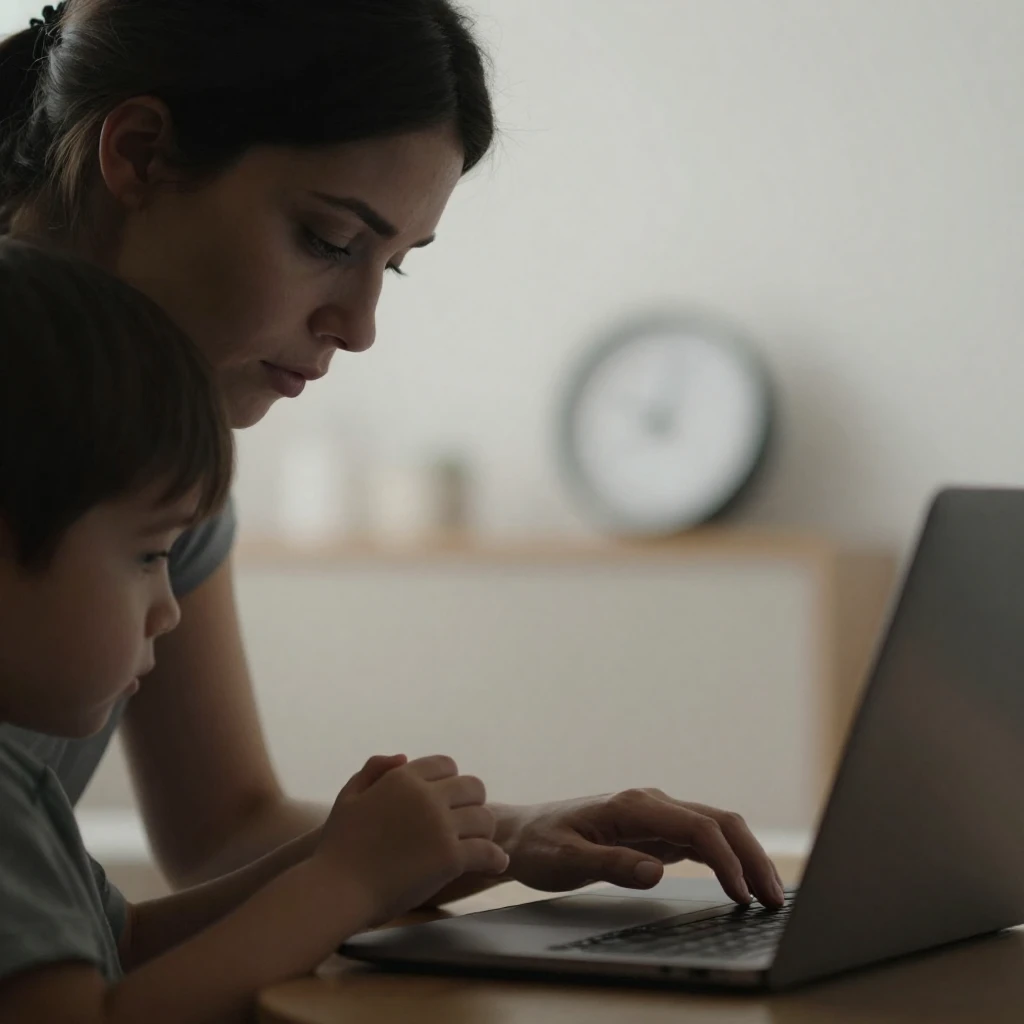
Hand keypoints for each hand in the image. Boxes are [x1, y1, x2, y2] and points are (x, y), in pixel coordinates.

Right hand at [315, 754, 509, 924]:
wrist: (337, 889)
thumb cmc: (338, 846)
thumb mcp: (349, 796)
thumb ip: (374, 770)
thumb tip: (403, 756)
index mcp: (404, 778)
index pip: (446, 765)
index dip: (450, 779)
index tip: (449, 797)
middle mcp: (427, 796)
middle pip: (472, 787)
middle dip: (472, 801)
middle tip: (466, 820)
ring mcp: (441, 826)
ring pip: (484, 818)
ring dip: (484, 830)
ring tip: (479, 842)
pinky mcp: (450, 857)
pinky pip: (487, 852)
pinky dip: (496, 859)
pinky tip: (498, 864)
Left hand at [499, 789, 784, 907]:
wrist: (522, 835)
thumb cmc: (540, 846)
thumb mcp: (566, 860)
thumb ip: (610, 865)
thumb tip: (655, 873)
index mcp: (634, 805)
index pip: (697, 826)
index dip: (726, 859)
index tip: (741, 894)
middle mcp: (652, 803)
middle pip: (718, 821)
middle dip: (751, 857)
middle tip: (773, 900)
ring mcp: (658, 816)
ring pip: (716, 829)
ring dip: (746, 858)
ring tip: (768, 898)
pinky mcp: (657, 832)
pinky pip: (703, 841)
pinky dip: (728, 860)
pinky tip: (741, 885)